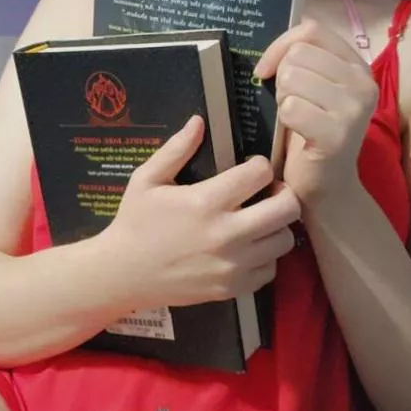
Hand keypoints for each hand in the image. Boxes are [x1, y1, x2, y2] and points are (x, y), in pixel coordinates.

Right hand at [105, 116, 300, 310]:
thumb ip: (176, 149)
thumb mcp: (147, 179)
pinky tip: (249, 247)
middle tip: (268, 192)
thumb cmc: (134, 222)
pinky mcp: (233, 288)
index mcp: (206, 201)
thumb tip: (199, 121)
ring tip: (260, 220)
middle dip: (283, 193)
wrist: (122, 274)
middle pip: (287, 207)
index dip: (259, 165)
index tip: (250, 168)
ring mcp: (232, 265)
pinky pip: (271, 269)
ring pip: (284, 239)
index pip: (260, 173)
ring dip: (277, 225)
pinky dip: (266, 256)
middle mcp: (226, 234)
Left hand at [254, 19, 377, 208]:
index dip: (281, 45)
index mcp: (358, 66)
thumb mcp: (314, 88)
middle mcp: (363, 83)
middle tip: (291, 105)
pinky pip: (291, 108)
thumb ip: (306, 59)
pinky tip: (297, 135)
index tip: (266, 70)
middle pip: (298, 54)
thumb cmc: (313, 134)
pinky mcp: (338, 134)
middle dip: (282, 79)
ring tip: (296, 119)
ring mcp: (354, 108)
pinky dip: (284, 121)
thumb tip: (278, 45)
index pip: (312, 30)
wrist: (328, 188)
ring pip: (292, 78)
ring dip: (283, 100)